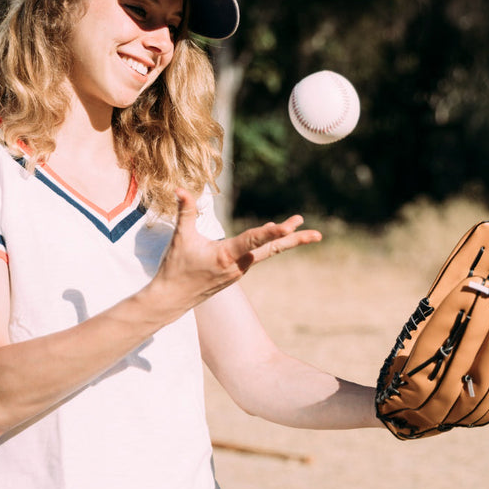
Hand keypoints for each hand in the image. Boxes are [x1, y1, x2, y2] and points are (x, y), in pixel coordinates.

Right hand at [149, 188, 321, 315]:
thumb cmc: (175, 268)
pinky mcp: (235, 274)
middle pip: (271, 249)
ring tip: (296, 224)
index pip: (254, 240)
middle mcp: (238, 265)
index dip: (272, 233)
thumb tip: (180, 188)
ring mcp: (238, 271)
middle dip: (294, 240)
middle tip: (317, 234)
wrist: (171, 300)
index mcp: (227, 255)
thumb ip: (185, 211)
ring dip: (281, 239)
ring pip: (264, 252)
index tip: (288, 227)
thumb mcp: (180, 238)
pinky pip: (254, 256)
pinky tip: (269, 232)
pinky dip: (265, 244)